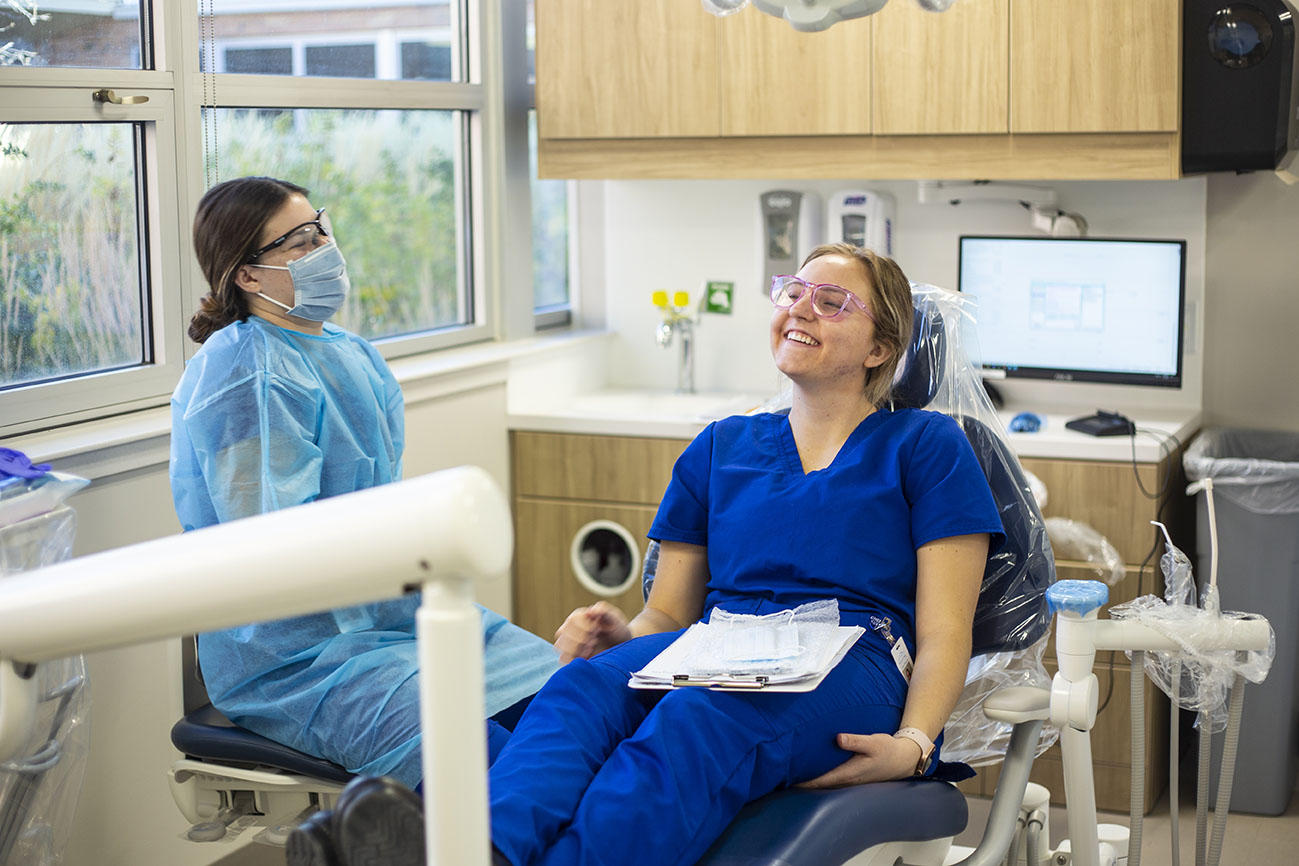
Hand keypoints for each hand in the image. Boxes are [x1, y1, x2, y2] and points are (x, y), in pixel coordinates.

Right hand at [554, 601, 631, 663]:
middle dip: (578, 639)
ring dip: (574, 648)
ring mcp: (570, 643)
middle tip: (593, 640)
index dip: (582, 626)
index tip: (596, 630)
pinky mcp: (572, 655)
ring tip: (591, 648)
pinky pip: (564, 659)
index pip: (571, 621)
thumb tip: (591, 610)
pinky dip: (573, 659)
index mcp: (579, 617)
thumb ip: (604, 611)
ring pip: (559, 646)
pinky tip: (588, 656)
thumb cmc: (617, 629)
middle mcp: (571, 629)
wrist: (622, 646)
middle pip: (562, 633)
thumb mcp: (615, 619)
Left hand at [796, 732, 921, 788]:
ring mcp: (850, 780)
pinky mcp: (852, 776)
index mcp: (849, 773)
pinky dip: (821, 776)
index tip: (788, 777)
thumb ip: (855, 741)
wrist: (902, 759)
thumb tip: (839, 738)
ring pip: (825, 783)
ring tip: (793, 772)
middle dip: (803, 781)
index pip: (821, 780)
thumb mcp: (873, 742)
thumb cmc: (887, 751)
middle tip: (783, 774)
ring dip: (811, 779)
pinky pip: (832, 779)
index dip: (804, 780)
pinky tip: (814, 769)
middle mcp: (848, 780)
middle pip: (820, 784)